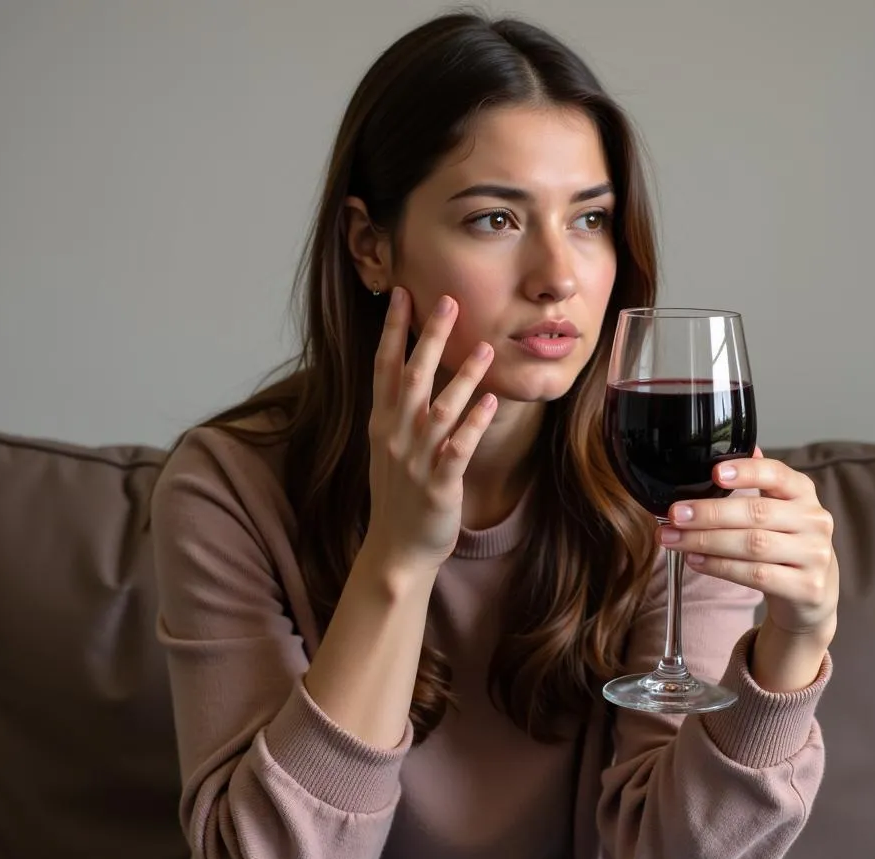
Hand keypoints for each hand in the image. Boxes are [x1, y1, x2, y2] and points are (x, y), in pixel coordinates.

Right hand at [364, 287, 496, 575]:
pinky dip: (473, 425)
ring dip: (463, 378)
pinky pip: (457, 450)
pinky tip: (492, 403)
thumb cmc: (397, 493)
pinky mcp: (438, 486)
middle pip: (412, 378)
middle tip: (448, 301)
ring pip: (440, 410)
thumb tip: (409, 366)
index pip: (383, 367)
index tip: (402, 294)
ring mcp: (416, 461)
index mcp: (381, 423)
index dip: (392, 330)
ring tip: (485, 347)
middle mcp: (395, 436)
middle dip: (429, 339)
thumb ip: (397, 408)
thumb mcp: (388, 445)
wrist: (397, 548)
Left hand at [659, 448, 838, 641]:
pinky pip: (756, 575)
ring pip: (753, 545)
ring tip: (675, 539)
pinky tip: (695, 560)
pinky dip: (719, 567)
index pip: (777, 474)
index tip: (715, 474)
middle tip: (675, 514)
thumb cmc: (786, 544)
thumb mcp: (778, 509)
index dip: (747, 472)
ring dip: (706, 541)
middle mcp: (815, 521)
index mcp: (803, 493)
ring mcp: (814, 555)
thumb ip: (756, 483)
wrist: (813, 593)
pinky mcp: (807, 587)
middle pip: (757, 513)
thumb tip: (722, 456)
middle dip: (709, 513)